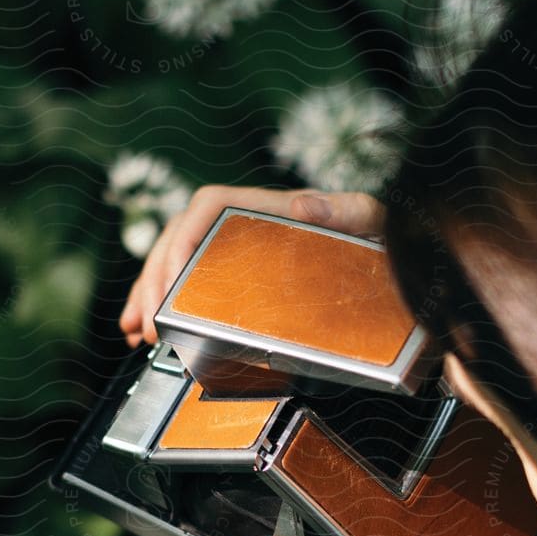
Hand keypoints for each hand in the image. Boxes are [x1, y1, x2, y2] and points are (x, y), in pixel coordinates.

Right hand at [118, 184, 385, 347]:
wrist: (401, 257)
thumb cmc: (388, 237)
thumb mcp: (373, 219)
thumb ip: (347, 208)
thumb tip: (304, 203)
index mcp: (272, 207)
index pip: (210, 205)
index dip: (183, 237)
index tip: (170, 277)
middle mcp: (250, 225)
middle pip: (181, 239)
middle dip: (154, 279)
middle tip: (146, 324)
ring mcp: (241, 253)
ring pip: (177, 264)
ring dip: (149, 295)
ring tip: (135, 331)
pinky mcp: (241, 280)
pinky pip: (191, 286)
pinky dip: (165, 308)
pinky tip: (149, 331)